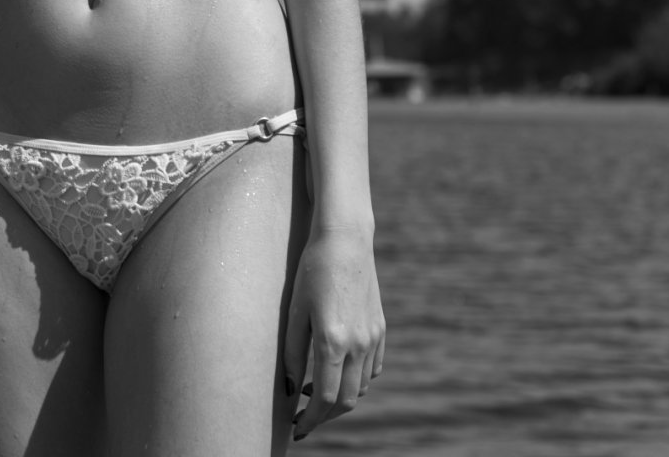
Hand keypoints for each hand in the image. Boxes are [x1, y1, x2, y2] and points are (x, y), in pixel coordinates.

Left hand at [283, 227, 385, 440]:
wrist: (345, 240)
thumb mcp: (295, 310)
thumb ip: (292, 352)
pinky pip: (372, 369)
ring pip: (360, 387)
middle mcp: (358, 345)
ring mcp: (373, 338)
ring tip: (314, 392)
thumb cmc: (312, 270)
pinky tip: (338, 371)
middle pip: (345, 400)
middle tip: (303, 418)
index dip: (310, 419)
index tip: (296, 429)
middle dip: (324, 416)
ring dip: (339, 399)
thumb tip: (289, 388)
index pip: (324, 399)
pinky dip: (356, 380)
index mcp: (333, 342)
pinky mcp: (380, 329)